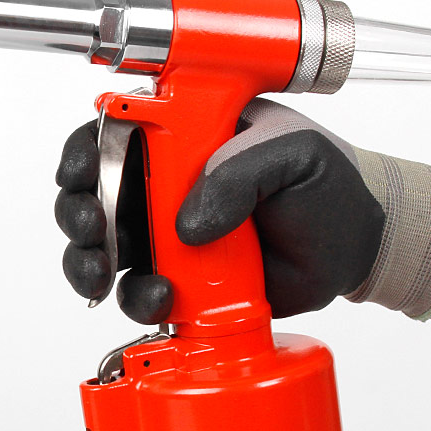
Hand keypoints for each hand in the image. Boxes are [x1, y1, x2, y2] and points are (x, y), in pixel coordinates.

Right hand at [55, 99, 384, 322]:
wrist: (351, 247)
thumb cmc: (324, 185)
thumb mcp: (290, 155)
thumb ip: (237, 173)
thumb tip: (186, 225)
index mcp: (185, 137)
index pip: (116, 132)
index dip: (86, 150)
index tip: (83, 171)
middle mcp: (166, 185)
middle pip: (93, 195)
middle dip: (79, 214)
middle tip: (93, 230)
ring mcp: (169, 237)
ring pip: (105, 250)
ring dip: (92, 263)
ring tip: (109, 274)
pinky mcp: (182, 280)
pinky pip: (139, 291)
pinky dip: (136, 298)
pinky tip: (161, 297)